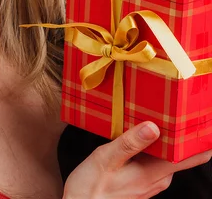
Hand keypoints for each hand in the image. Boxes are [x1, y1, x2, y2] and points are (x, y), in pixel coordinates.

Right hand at [63, 121, 211, 198]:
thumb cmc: (91, 188)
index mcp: (154, 172)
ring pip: (167, 154)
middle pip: (180, 151)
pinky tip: (140, 131)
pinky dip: (152, 144)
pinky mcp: (143, 181)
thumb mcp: (107, 159)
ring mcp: (152, 181)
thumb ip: (130, 142)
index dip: (199, 136)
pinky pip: (155, 159)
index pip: (191, 156)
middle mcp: (158, 179)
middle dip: (178, 129)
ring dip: (163, 135)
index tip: (201, 116)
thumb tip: (154, 127)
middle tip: (175, 104)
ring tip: (157, 112)